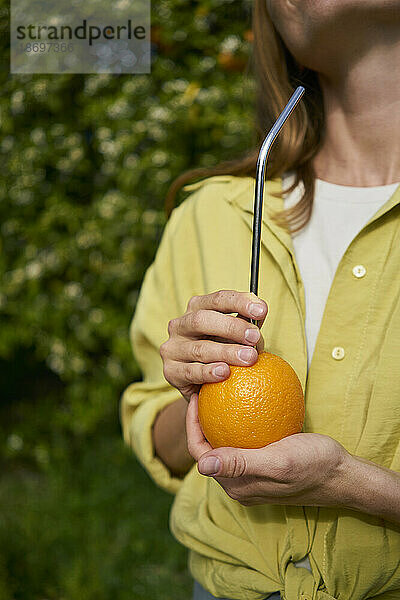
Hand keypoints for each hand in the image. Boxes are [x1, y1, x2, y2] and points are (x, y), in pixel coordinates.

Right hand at [159, 290, 267, 401]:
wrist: (200, 383)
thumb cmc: (222, 351)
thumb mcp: (235, 335)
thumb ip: (247, 325)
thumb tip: (259, 314)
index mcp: (197, 308)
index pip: (218, 299)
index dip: (240, 302)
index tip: (262, 310)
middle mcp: (180, 324)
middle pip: (202, 320)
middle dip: (232, 327)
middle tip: (255, 337)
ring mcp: (173, 348)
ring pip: (199, 348)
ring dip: (226, 352)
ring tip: (249, 358)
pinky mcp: (170, 371)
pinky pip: (191, 371)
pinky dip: (208, 372)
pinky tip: (225, 373)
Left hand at [186, 394, 351, 507]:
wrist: (344, 475)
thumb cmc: (314, 466)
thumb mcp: (278, 461)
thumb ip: (240, 464)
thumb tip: (201, 465)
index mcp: (237, 486)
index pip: (201, 455)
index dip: (192, 426)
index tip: (197, 396)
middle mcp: (240, 483)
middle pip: (209, 449)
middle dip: (201, 421)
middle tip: (205, 390)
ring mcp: (252, 474)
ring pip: (226, 444)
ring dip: (218, 420)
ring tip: (219, 392)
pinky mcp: (265, 464)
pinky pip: (245, 441)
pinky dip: (241, 421)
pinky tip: (247, 400)